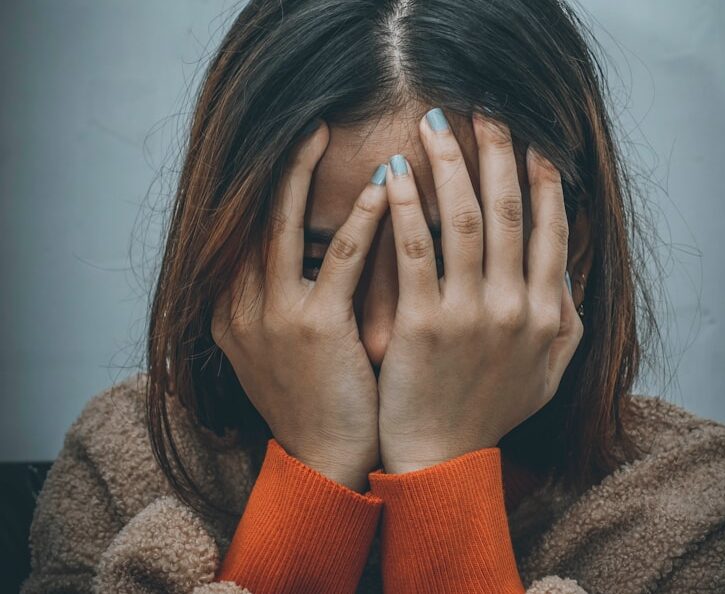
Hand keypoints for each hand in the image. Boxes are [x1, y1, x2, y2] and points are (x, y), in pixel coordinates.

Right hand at [211, 120, 388, 492]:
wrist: (324, 459)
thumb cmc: (316, 397)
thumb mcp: (281, 345)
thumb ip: (282, 296)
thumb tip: (311, 248)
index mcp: (231, 308)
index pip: (242, 230)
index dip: (263, 185)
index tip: (288, 148)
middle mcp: (239, 305)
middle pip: (252, 216)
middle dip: (276, 166)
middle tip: (304, 121)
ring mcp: (272, 316)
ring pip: (283, 226)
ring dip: (303, 174)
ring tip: (325, 131)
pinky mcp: (313, 328)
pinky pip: (338, 260)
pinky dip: (360, 221)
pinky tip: (383, 188)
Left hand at [377, 109, 583, 473]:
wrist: (442, 458)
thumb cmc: (489, 411)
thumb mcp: (547, 373)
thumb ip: (566, 320)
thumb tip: (566, 269)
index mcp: (548, 313)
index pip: (550, 229)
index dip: (542, 179)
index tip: (530, 140)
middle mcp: (516, 306)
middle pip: (508, 211)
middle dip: (497, 153)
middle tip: (484, 110)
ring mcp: (471, 314)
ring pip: (464, 219)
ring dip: (451, 164)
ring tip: (435, 124)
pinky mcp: (424, 324)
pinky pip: (415, 251)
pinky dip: (405, 207)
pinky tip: (393, 172)